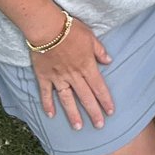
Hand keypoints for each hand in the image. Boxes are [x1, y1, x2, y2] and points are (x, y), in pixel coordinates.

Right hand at [30, 16, 113, 130]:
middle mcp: (73, 75)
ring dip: (73, 114)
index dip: (105, 99)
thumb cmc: (71, 30)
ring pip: (67, 99)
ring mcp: (58, 78)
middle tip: (99, 125)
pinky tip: (51, 115)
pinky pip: (46, 93)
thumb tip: (109, 61)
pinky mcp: (44, 77)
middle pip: (85, 96)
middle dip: (93, 112)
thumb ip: (99, 51)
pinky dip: (48, 104)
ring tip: (78, 127)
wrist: (47, 28)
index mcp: (86, 65)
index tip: (110, 111)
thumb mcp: (90, 36)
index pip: (98, 86)